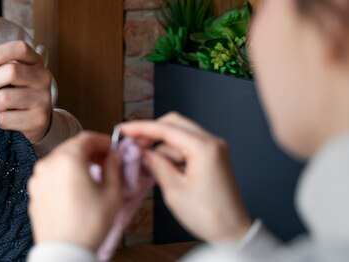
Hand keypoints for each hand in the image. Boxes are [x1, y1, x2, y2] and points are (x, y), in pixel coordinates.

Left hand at [0, 41, 52, 142]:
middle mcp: (42, 78)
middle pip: (11, 72)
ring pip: (4, 98)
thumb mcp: (16, 75)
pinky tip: (7, 118)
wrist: (39, 121)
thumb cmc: (19, 92)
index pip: (20, 48)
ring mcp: (42, 99)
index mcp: (36, 62)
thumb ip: (1, 66)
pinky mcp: (38, 120)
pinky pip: (5, 119)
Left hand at [28, 132, 122, 250]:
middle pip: (71, 147)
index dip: (103, 141)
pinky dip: (64, 175)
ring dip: (76, 163)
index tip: (113, 148)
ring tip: (92, 176)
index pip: (86, 138)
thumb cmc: (88, 225)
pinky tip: (76, 189)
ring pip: (60, 161)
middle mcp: (48, 164)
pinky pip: (51, 175)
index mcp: (67, 159)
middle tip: (105, 161)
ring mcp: (38, 178)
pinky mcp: (34, 191)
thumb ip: (114, 168)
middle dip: (90, 151)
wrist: (65, 252)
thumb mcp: (112, 194)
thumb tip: (113, 157)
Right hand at [121, 112, 251, 242]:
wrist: (233, 232)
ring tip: (149, 166)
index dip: (141, 128)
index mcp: (204, 148)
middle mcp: (211, 142)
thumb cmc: (208, 215)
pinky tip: (163, 168)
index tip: (123, 129)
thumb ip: (156, 165)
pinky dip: (173, 154)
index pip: (166, 129)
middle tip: (133, 144)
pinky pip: (187, 147)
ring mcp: (214, 149)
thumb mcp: (174, 190)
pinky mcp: (212, 157)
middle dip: (152, 133)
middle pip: (174, 124)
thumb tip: (142, 152)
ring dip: (162, 147)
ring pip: (179, 135)